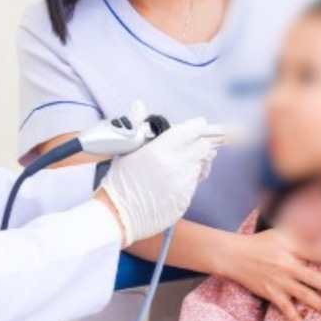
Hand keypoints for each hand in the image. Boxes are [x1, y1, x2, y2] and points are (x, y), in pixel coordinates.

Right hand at [99, 117, 215, 244]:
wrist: (116, 217)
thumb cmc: (118, 183)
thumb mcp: (125, 150)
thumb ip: (137, 126)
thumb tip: (139, 104)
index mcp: (160, 151)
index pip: (190, 131)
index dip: (196, 126)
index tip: (197, 125)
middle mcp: (175, 166)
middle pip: (203, 147)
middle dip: (197, 144)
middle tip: (189, 146)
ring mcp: (182, 185)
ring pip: (200, 166)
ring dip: (192, 163)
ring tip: (176, 167)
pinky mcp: (185, 200)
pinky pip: (194, 185)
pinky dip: (187, 181)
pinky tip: (172, 183)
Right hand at [222, 228, 320, 320]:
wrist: (236, 256)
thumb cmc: (263, 243)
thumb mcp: (283, 232)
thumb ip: (306, 230)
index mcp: (292, 247)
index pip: (318, 253)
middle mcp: (287, 265)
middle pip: (313, 278)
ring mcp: (279, 281)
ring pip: (303, 295)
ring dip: (319, 305)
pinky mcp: (271, 293)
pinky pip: (285, 308)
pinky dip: (294, 319)